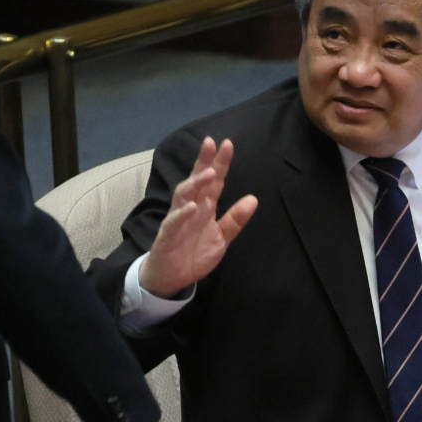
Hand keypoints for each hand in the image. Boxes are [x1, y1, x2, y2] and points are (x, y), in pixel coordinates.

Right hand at [138, 137, 258, 297]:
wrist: (171, 278)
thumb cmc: (194, 254)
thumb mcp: (222, 238)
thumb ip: (235, 219)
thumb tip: (254, 198)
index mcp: (205, 207)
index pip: (214, 181)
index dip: (220, 163)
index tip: (227, 144)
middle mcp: (191, 208)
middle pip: (196, 180)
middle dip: (203, 162)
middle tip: (211, 143)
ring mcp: (178, 220)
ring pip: (184, 196)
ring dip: (195, 184)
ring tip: (208, 173)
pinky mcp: (167, 236)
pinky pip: (174, 222)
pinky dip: (182, 214)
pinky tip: (192, 207)